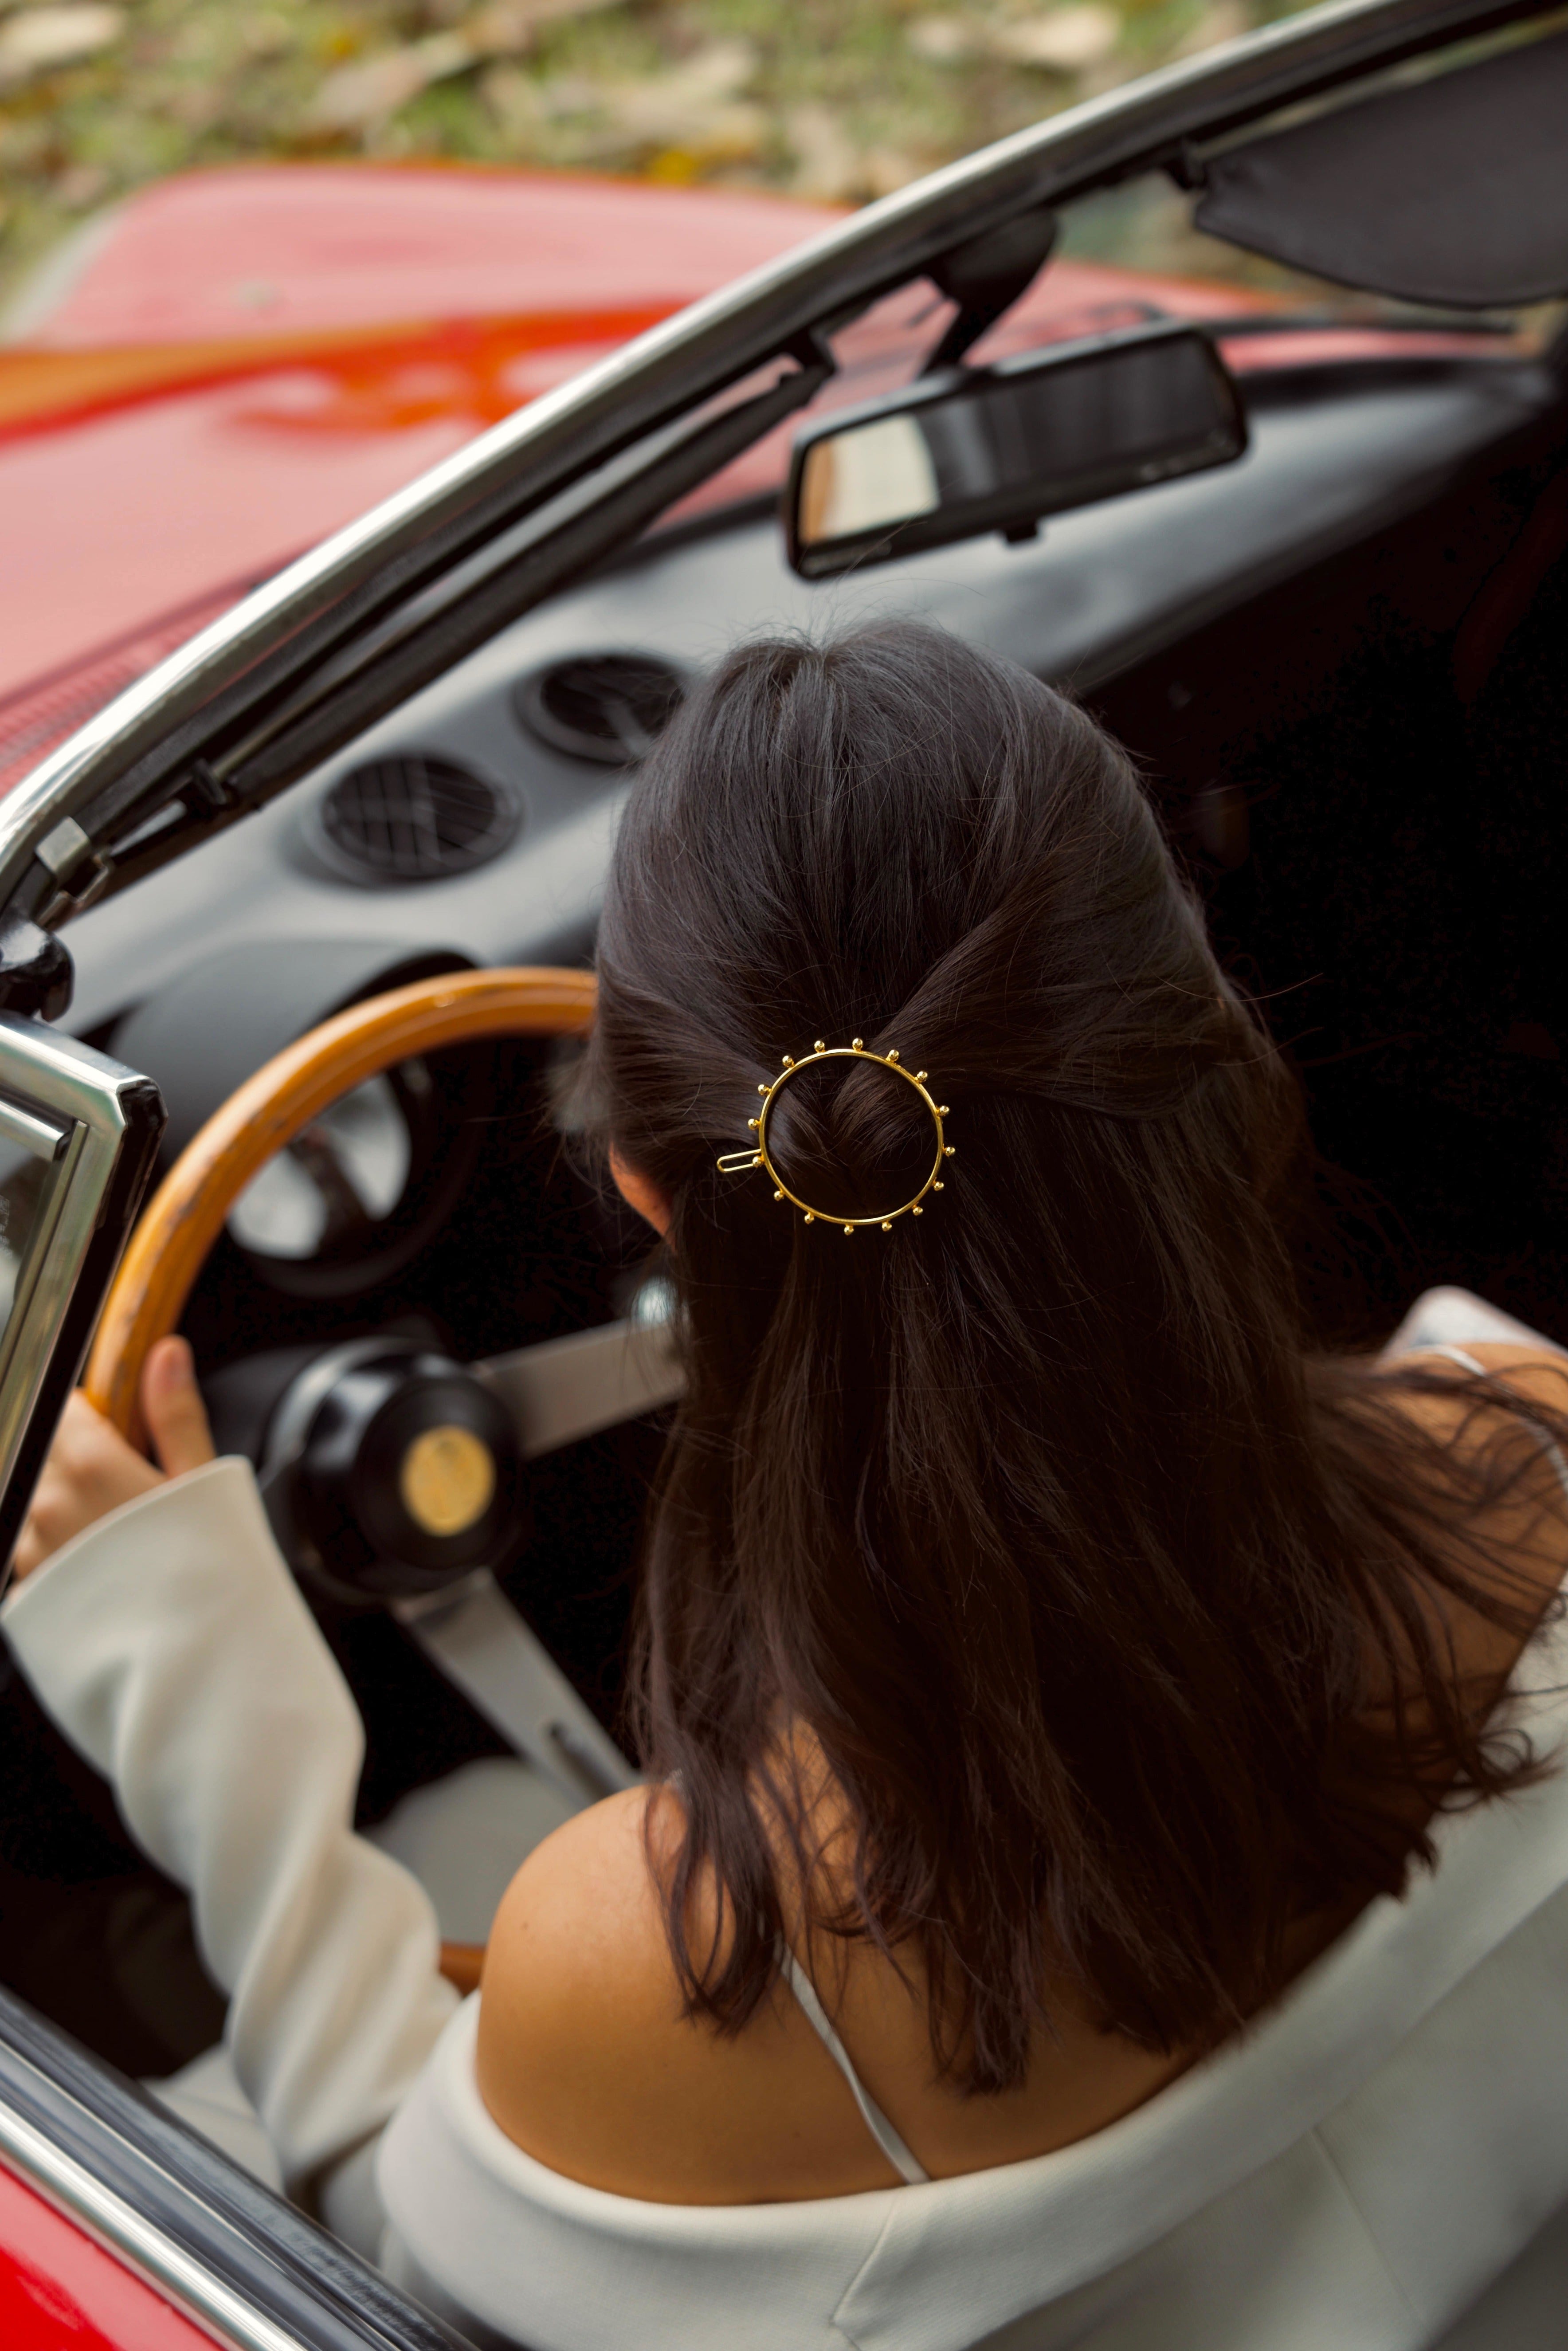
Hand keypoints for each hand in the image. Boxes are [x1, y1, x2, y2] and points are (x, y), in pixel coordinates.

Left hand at [12, 1337, 216, 1583]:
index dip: (96, 1412)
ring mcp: (31, 1550)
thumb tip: (167, 1355)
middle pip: (47, 1449)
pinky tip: (106, 1569)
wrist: (190, 1665)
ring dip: (67, 1503)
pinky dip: (60, 1547)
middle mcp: (48, 1504)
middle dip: (80, 1457)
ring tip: (121, 1536)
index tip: (123, 1431)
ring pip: (38, 1498)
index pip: (67, 1405)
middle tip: (130, 1489)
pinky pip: (34, 1549)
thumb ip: (174, 1413)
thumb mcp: (202, 1484)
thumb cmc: (205, 1577)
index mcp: (91, 1467)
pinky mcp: (28, 1589)